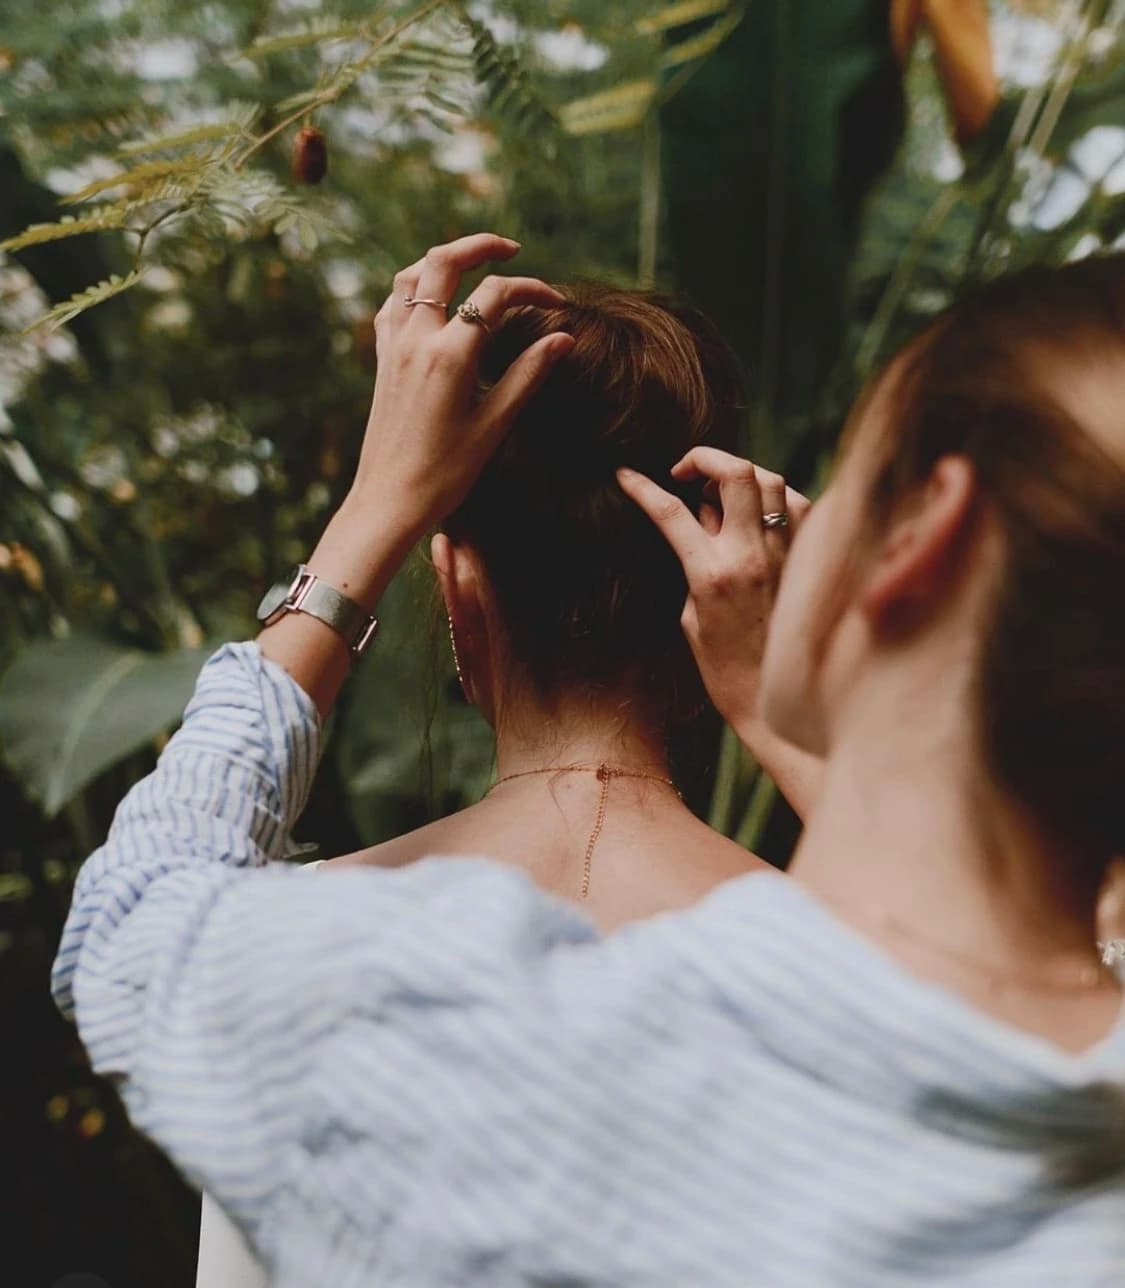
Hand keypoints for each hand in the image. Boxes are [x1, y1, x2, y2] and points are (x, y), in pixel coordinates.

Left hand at [351, 232, 573, 538]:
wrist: (389, 502)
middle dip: (479, 246)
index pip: (494, 296)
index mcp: (449, 355)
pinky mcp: (382, 360)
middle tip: (510, 249)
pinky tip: (432, 298)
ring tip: (472, 264)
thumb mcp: (494, 424)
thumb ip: (529, 374)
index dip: (531, 289)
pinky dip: (415, 287)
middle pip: (443, 262)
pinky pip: (392, 305)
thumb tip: (564, 337)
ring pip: (411, 276)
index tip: (557, 302)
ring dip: (442, 259)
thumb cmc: (446, 473)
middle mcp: (416, 340)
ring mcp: (393, 347)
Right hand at [617, 447, 809, 737]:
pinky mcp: (807, 561)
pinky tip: (759, 510)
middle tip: (686, 473)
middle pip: (734, 471)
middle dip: (703, 458)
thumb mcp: (691, 616)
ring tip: (721, 491)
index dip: (643, 487)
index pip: (672, 512)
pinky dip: (775, 496)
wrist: (775, 702)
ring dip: (740, 474)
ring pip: (769, 480)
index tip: (626, 476)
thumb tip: (702, 518)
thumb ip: (695, 559)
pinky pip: (798, 505)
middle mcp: (752, 557)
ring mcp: (785, 556)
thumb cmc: (723, 669)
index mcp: (711, 575)